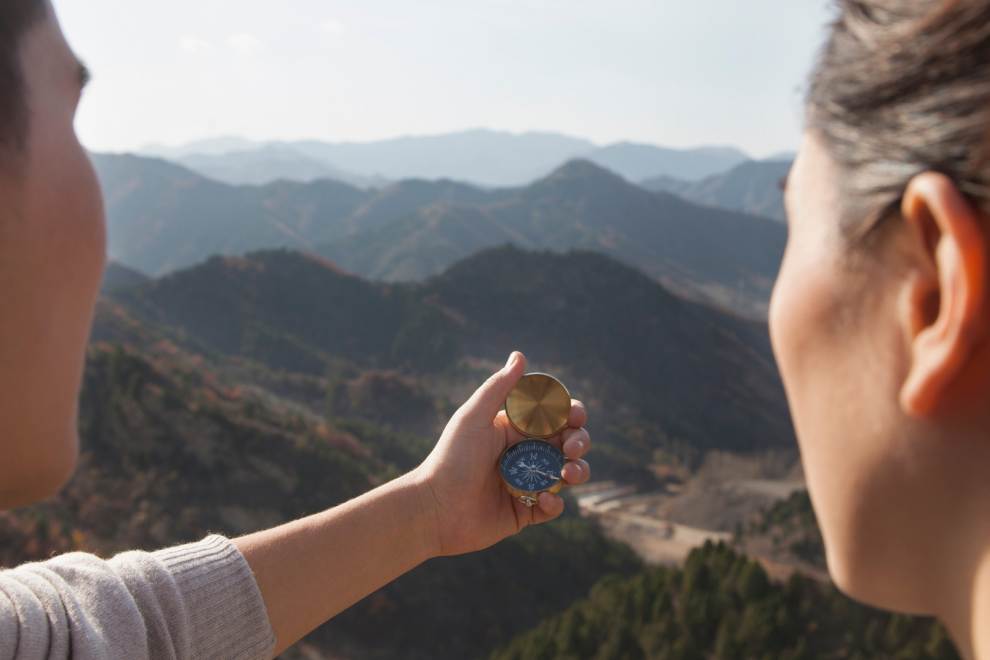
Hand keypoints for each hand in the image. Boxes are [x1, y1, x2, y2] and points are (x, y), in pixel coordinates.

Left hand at [412, 351, 591, 556]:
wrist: (435, 508)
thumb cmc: (451, 458)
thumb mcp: (473, 417)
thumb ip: (498, 387)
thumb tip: (520, 356)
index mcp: (515, 430)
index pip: (554, 417)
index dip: (571, 414)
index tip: (575, 417)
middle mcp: (524, 454)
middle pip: (567, 444)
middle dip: (579, 442)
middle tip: (571, 448)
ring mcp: (526, 483)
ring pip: (568, 474)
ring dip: (578, 471)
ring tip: (568, 474)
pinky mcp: (525, 511)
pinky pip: (553, 506)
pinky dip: (555, 503)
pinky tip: (543, 498)